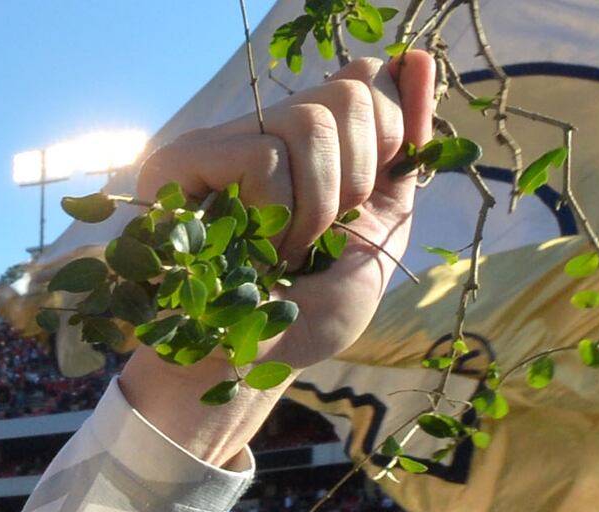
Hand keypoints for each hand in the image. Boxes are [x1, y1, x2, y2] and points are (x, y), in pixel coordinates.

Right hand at [120, 51, 438, 409]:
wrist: (252, 368)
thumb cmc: (308, 310)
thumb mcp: (382, 224)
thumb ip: (406, 147)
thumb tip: (418, 58)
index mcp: (311, 139)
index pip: (365, 79)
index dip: (388, 136)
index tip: (367, 199)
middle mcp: (263, 127)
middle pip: (345, 93)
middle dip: (358, 177)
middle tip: (326, 234)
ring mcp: (220, 142)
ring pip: (309, 121)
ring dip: (318, 205)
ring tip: (290, 251)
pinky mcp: (180, 164)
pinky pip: (264, 155)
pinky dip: (279, 215)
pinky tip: (260, 254)